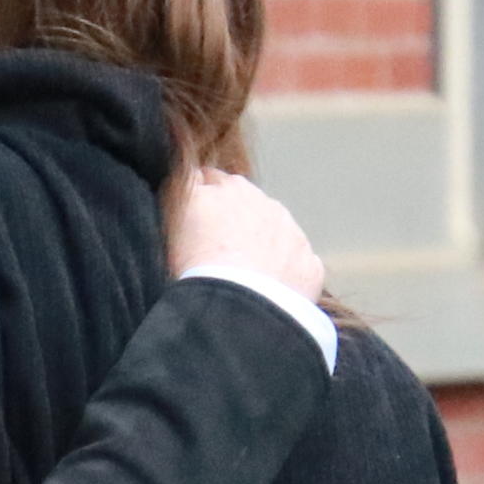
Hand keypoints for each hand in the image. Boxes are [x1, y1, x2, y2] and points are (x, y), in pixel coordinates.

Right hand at [166, 167, 325, 309]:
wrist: (238, 306)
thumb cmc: (196, 264)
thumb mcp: (174, 217)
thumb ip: (184, 191)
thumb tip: (189, 176)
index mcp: (227, 187)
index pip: (209, 180)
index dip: (200, 199)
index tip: (193, 219)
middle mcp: (264, 202)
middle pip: (246, 204)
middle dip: (234, 220)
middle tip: (216, 251)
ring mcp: (291, 232)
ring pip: (275, 232)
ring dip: (262, 245)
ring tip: (242, 276)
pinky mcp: (309, 264)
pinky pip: (296, 265)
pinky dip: (284, 274)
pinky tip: (268, 293)